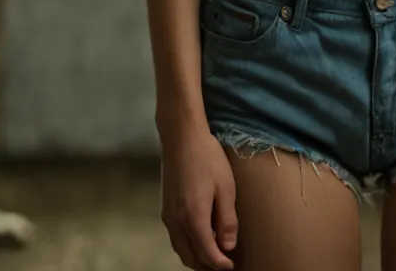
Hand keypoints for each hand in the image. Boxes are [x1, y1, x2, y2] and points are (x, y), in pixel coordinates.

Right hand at [160, 126, 237, 269]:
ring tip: (212, 254)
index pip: (207, 254)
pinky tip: (199, 237)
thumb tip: (228, 247)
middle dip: (206, 266)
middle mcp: (176, 222)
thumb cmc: (207, 158)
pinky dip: (187, 245)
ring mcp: (167, 216)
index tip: (231, 266)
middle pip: (189, 257)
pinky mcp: (164, 208)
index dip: (220, 264)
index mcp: (193, 218)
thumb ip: (227, 220)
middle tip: (222, 264)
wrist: (181, 138)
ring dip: (195, 257)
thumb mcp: (226, 187)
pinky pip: (175, 237)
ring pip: (180, 249)